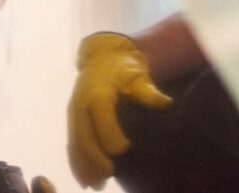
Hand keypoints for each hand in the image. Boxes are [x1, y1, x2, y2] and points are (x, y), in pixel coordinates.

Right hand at [67, 33, 172, 189]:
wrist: (102, 58)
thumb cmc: (123, 69)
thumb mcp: (138, 76)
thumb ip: (148, 92)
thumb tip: (166, 103)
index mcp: (98, 92)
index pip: (101, 115)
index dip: (109, 133)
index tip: (124, 149)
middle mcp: (81, 103)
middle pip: (83, 132)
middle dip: (94, 155)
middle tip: (109, 174)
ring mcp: (74, 112)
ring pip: (75, 141)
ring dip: (83, 163)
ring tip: (96, 183)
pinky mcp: (73, 119)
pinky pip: (72, 142)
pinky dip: (76, 161)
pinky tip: (85, 178)